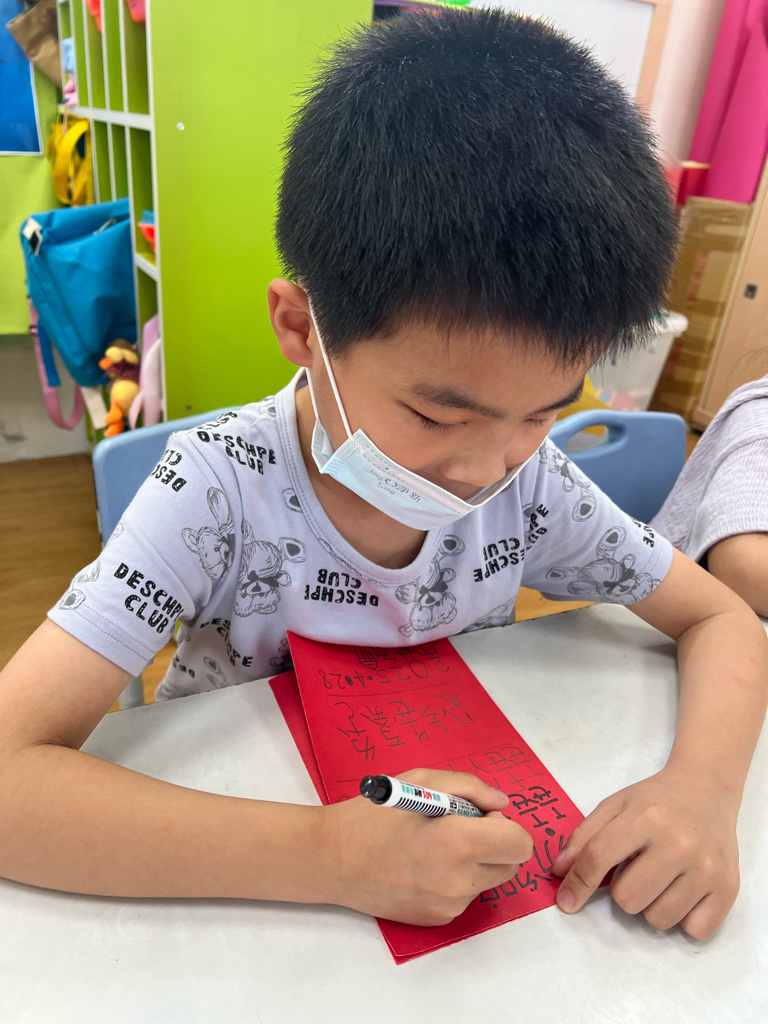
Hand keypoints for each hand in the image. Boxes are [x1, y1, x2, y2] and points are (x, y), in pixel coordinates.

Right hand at [319, 768, 533, 925]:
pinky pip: (465, 895)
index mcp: (457, 842)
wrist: (331, 858)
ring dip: (475, 862)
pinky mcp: (437, 919)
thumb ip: (470, 788)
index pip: (519, 843)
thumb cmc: (373, 814)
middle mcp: (458, 880)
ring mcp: (449, 905)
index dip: (505, 825)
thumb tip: (501, 803)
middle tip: (459, 827)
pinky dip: (455, 878)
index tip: (481, 816)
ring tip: (434, 845)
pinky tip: (423, 864)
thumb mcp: (421, 780)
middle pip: (510, 865)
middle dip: (495, 843)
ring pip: (487, 880)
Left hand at [551, 768, 739, 938]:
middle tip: (637, 868)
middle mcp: (679, 843)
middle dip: (623, 889)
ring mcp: (707, 868)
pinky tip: (684, 889)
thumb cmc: (656, 800)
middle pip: (627, 899)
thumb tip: (559, 873)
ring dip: (652, 904)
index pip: (599, 857)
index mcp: (645, 818)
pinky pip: (693, 930)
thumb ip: (584, 837)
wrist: (707, 789)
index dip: (577, 883)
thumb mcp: (615, 805)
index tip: (566, 902)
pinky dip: (683, 917)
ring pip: (657, 919)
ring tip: (661, 876)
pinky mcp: (728, 889)